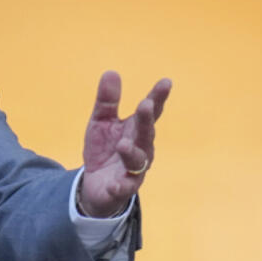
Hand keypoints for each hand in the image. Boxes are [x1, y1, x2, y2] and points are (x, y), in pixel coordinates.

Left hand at [79, 71, 171, 217]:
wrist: (96, 185)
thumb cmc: (105, 149)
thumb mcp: (101, 122)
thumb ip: (107, 101)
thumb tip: (111, 72)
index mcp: (136, 130)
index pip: (150, 112)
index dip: (158, 97)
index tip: (166, 82)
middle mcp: (142, 149)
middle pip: (146, 133)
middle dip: (146, 120)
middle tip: (145, 105)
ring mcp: (133, 170)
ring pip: (137, 161)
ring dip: (131, 152)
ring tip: (122, 144)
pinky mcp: (122, 188)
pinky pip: (123, 188)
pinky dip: (120, 186)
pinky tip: (114, 184)